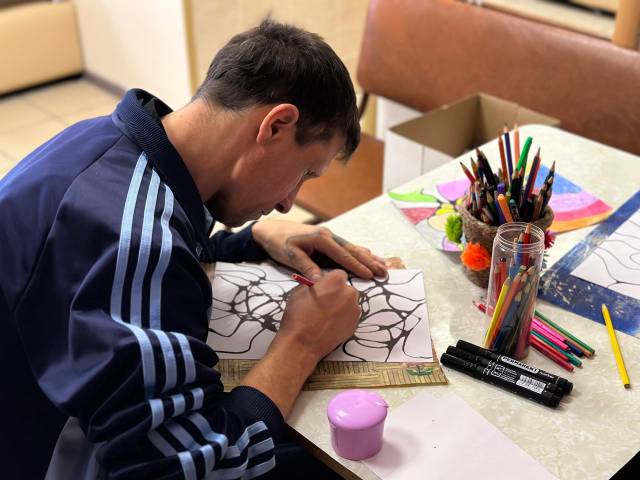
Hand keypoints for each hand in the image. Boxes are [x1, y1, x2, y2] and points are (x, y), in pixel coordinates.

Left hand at [252, 219, 386, 279]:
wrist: (271, 231)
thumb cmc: (279, 243)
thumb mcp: (290, 255)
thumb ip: (306, 266)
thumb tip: (319, 280)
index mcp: (321, 239)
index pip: (342, 255)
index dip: (356, 266)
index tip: (369, 276)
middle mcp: (329, 236)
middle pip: (353, 250)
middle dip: (369, 262)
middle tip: (384, 272)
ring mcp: (330, 237)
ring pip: (353, 249)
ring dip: (368, 258)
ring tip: (383, 266)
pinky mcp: (328, 241)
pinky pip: (347, 248)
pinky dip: (360, 254)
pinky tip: (369, 257)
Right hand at [269, 269, 360, 360]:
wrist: (302, 343)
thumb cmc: (298, 315)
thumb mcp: (299, 291)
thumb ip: (314, 283)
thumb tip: (319, 283)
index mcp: (336, 281)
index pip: (338, 274)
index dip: (330, 281)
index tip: (323, 287)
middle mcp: (349, 293)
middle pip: (346, 289)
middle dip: (337, 293)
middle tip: (324, 303)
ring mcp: (354, 311)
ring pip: (349, 304)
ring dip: (341, 306)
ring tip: (325, 316)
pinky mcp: (354, 326)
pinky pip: (349, 317)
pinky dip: (342, 319)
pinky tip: (329, 325)